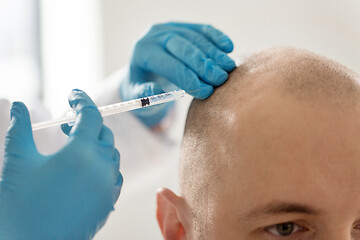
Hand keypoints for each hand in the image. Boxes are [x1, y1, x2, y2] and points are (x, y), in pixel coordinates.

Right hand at [0, 90, 121, 239]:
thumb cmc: (19, 205)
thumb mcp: (18, 161)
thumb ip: (21, 128)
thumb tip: (18, 104)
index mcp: (81, 153)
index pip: (90, 115)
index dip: (81, 100)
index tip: (72, 94)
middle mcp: (102, 168)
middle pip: (104, 134)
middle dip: (88, 124)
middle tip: (66, 125)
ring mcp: (108, 187)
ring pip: (111, 155)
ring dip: (97, 144)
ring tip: (75, 146)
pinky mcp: (108, 204)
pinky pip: (113, 175)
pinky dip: (103, 165)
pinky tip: (85, 169)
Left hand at [120, 22, 235, 126]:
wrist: (144, 68)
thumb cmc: (143, 85)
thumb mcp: (138, 95)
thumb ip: (145, 95)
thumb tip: (157, 90)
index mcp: (143, 52)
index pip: (170, 66)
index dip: (190, 79)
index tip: (207, 92)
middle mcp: (155, 35)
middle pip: (184, 48)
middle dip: (205, 65)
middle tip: (221, 79)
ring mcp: (170, 27)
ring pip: (196, 38)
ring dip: (215, 53)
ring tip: (229, 68)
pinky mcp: (183, 26)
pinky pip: (202, 29)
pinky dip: (216, 37)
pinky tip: (229, 48)